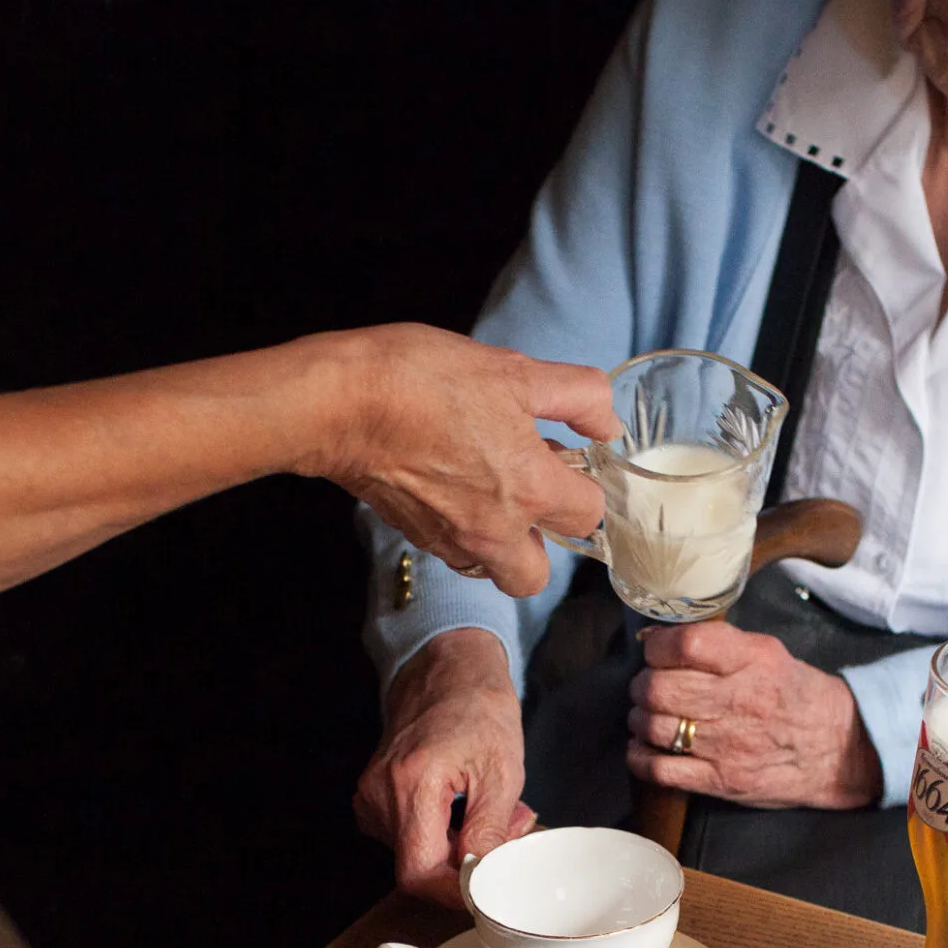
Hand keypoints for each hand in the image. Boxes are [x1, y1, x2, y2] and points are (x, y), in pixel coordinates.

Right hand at [310, 324, 617, 597]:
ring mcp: (448, 540)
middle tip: (528, 493)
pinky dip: (460, 528)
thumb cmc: (425, 381)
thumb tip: (607, 423)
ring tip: (485, 483)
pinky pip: (452, 549)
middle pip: (535, 576)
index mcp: (529, 490)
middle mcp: (493, 531)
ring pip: (490, 566)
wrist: (340, 402)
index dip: (586, 485)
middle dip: (541, 543)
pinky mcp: (412, 534)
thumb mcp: (515, 371)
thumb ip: (577, 396)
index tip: (568, 459)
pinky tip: (449, 481)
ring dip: (498, 540)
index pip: (588, 515)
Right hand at [355, 628, 537, 904]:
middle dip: (465, 865)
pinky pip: (406, 838)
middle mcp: (379, 793)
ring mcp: (369, 796)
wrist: (446, 672)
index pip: (419, 872)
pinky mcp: (371, 799)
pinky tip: (462, 809)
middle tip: (506, 833)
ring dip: (457, 848)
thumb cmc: (478, 710)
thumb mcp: (502, 770)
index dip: (453, 893)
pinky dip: (439, 835)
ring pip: (414, 854)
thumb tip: (484, 881)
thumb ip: (489, 832)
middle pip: (417, 867)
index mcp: (411, 783)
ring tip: (487, 812)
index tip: (486, 891)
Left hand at [626, 621, 880, 809]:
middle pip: (660, 688)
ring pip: (654, 726)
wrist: (839, 750)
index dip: (657, 646)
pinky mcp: (722, 780)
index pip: (686, 644)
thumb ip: (719, 644)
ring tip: (646, 715)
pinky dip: (639, 756)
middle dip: (642, 685)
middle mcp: (741, 701)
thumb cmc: (797, 697)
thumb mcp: (769, 654)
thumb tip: (655, 638)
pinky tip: (643, 748)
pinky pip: (660, 770)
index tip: (653, 650)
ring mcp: (729, 745)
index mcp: (754, 661)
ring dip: (639, 718)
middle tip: (647, 686)